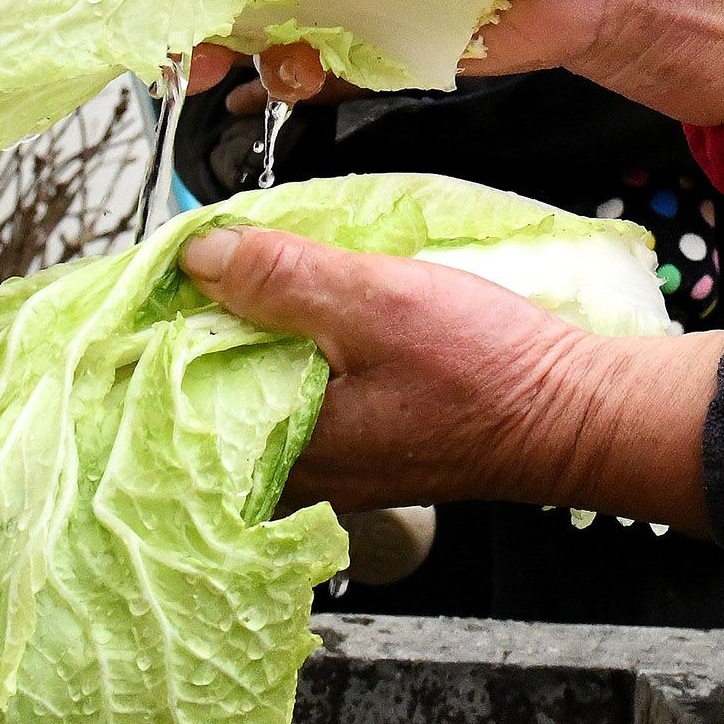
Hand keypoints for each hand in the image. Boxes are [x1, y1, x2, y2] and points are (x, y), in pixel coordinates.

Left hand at [179, 225, 723, 527]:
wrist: (576, 414)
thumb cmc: (487, 372)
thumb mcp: (378, 303)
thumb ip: (284, 277)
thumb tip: (201, 253)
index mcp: (286, 445)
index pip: (177, 394)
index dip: (156, 331)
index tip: (146, 281)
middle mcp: (301, 470)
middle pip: (210, 400)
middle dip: (197, 335)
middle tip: (194, 271)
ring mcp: (336, 463)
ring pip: (258, 398)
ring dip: (247, 343)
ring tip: (243, 284)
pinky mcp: (369, 445)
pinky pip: (303, 401)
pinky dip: (292, 359)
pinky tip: (306, 319)